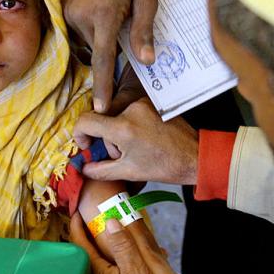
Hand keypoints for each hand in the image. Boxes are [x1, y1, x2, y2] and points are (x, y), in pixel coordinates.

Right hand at [62, 0, 157, 112]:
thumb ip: (144, 31)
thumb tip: (147, 62)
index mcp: (105, 15)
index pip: (103, 59)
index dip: (102, 86)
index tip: (100, 107)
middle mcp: (81, 16)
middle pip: (95, 51)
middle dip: (108, 50)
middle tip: (120, 29)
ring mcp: (67, 11)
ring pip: (85, 41)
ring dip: (98, 38)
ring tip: (109, 14)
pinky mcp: (60, 7)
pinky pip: (76, 30)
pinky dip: (88, 28)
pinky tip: (98, 12)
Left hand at [70, 214, 194, 273]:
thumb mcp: (136, 271)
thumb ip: (123, 246)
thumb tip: (110, 222)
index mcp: (99, 269)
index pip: (80, 242)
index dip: (76, 224)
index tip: (77, 211)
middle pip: (90, 249)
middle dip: (95, 232)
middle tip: (101, 218)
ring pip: (104, 259)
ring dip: (113, 245)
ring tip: (126, 235)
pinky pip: (115, 269)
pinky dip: (123, 258)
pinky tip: (141, 261)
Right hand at [73, 98, 197, 184]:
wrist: (194, 156)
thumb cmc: (164, 166)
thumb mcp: (129, 172)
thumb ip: (100, 170)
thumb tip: (84, 168)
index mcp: (123, 128)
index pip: (86, 121)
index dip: (79, 134)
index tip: (86, 146)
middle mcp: (131, 109)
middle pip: (102, 120)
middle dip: (107, 139)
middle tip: (122, 155)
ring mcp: (142, 103)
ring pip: (115, 115)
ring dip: (118, 132)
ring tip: (135, 147)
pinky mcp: (150, 102)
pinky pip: (129, 110)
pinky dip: (129, 124)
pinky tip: (143, 138)